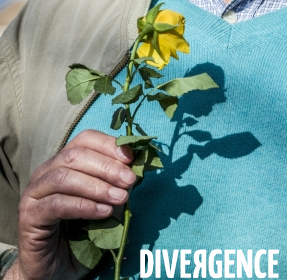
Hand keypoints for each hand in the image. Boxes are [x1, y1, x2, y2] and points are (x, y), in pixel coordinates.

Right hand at [16, 130, 135, 279]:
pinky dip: (84, 206)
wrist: (57, 270)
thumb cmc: (82, 233)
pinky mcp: (29, 216)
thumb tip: (137, 167)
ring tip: (120, 198)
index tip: (131, 157)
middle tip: (130, 180)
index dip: (108, 145)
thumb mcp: (105, 203)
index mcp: (62, 162)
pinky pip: (57, 204)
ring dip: (97, 186)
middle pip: (75, 155)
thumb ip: (116, 184)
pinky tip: (103, 213)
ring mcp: (34, 193)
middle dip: (107, 166)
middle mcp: (45, 172)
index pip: (84, 140)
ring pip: (64, 177)